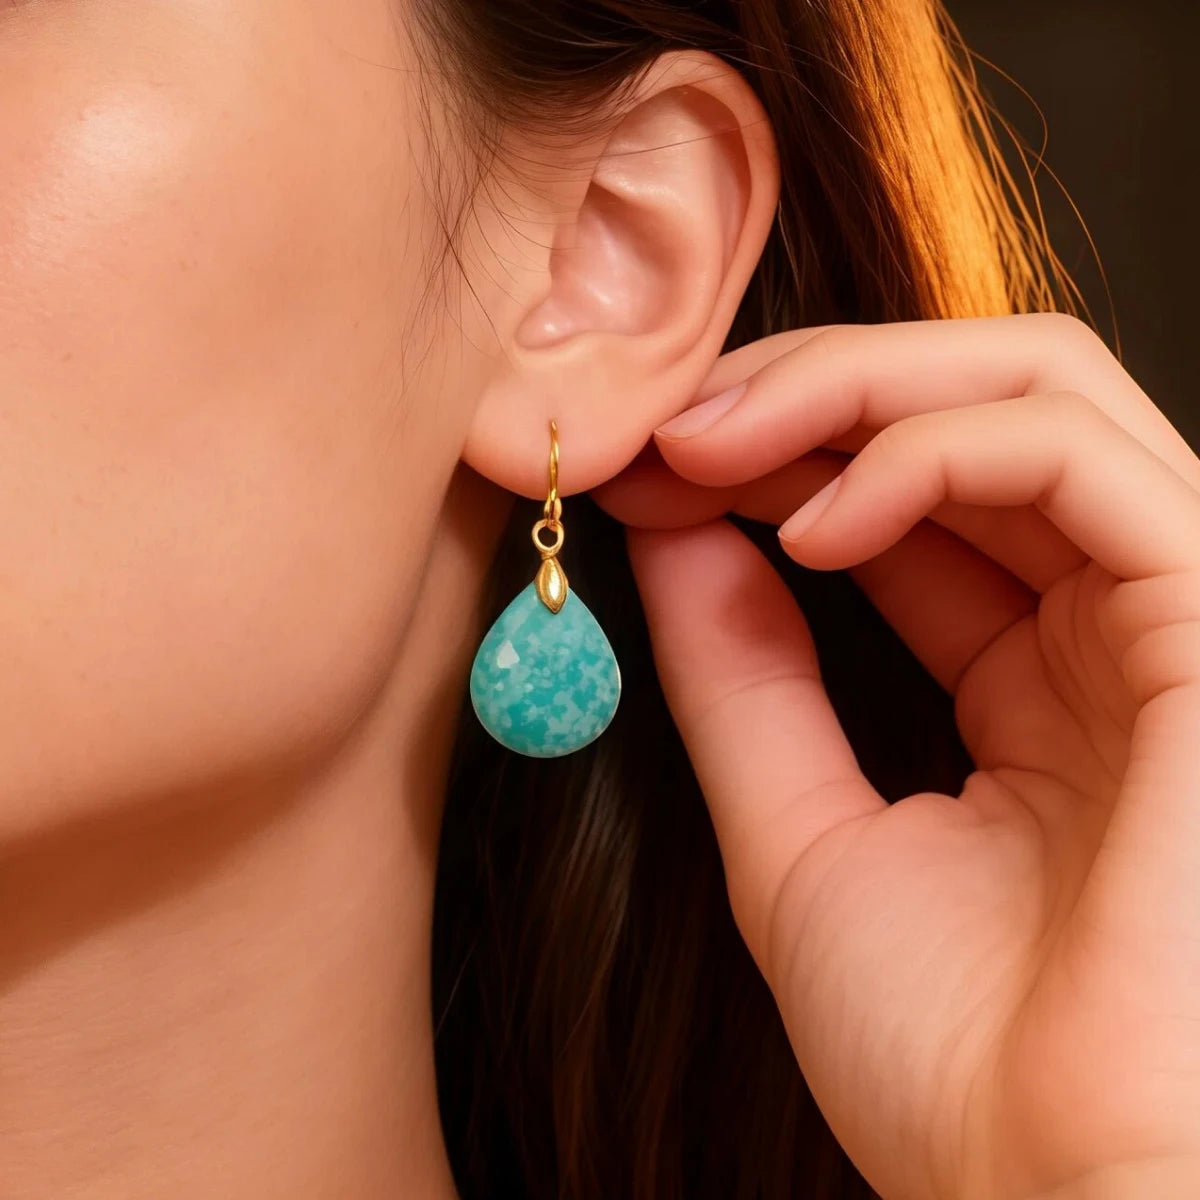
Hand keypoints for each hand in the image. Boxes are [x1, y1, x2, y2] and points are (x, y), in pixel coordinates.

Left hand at [594, 315, 1199, 1199]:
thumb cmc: (951, 1058)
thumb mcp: (798, 828)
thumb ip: (743, 675)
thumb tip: (675, 534)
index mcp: (1033, 682)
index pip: (909, 497)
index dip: (776, 455)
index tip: (648, 463)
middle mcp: (1111, 629)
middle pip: (972, 409)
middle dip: (806, 391)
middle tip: (670, 421)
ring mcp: (1174, 613)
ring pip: (1032, 389)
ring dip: (850, 389)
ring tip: (711, 440)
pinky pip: (1071, 457)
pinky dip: (925, 453)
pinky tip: (808, 519)